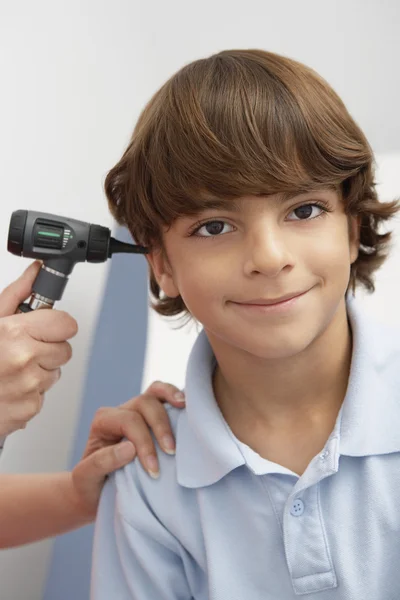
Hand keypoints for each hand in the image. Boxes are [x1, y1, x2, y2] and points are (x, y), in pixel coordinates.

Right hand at [0, 261, 77, 435]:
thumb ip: (16, 295)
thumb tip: (36, 272)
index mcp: (14, 334)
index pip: (66, 324)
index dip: (55, 325)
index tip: (44, 327)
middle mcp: (24, 360)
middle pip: (64, 350)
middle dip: (46, 348)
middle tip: (20, 349)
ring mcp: (28, 388)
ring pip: (54, 374)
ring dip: (38, 371)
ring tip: (9, 369)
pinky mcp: (29, 410)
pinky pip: (42, 396)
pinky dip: (28, 393)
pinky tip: (7, 387)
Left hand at [71, 381, 184, 518]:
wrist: (95, 493)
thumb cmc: (89, 487)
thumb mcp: (85, 479)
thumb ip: (101, 463)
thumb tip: (130, 448)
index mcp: (103, 422)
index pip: (128, 421)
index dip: (144, 442)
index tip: (154, 470)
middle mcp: (120, 411)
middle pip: (144, 403)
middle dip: (160, 425)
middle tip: (171, 452)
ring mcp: (137, 412)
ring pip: (155, 392)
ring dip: (172, 399)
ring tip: (186, 408)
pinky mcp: (152, 418)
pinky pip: (165, 399)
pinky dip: (177, 398)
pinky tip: (190, 406)